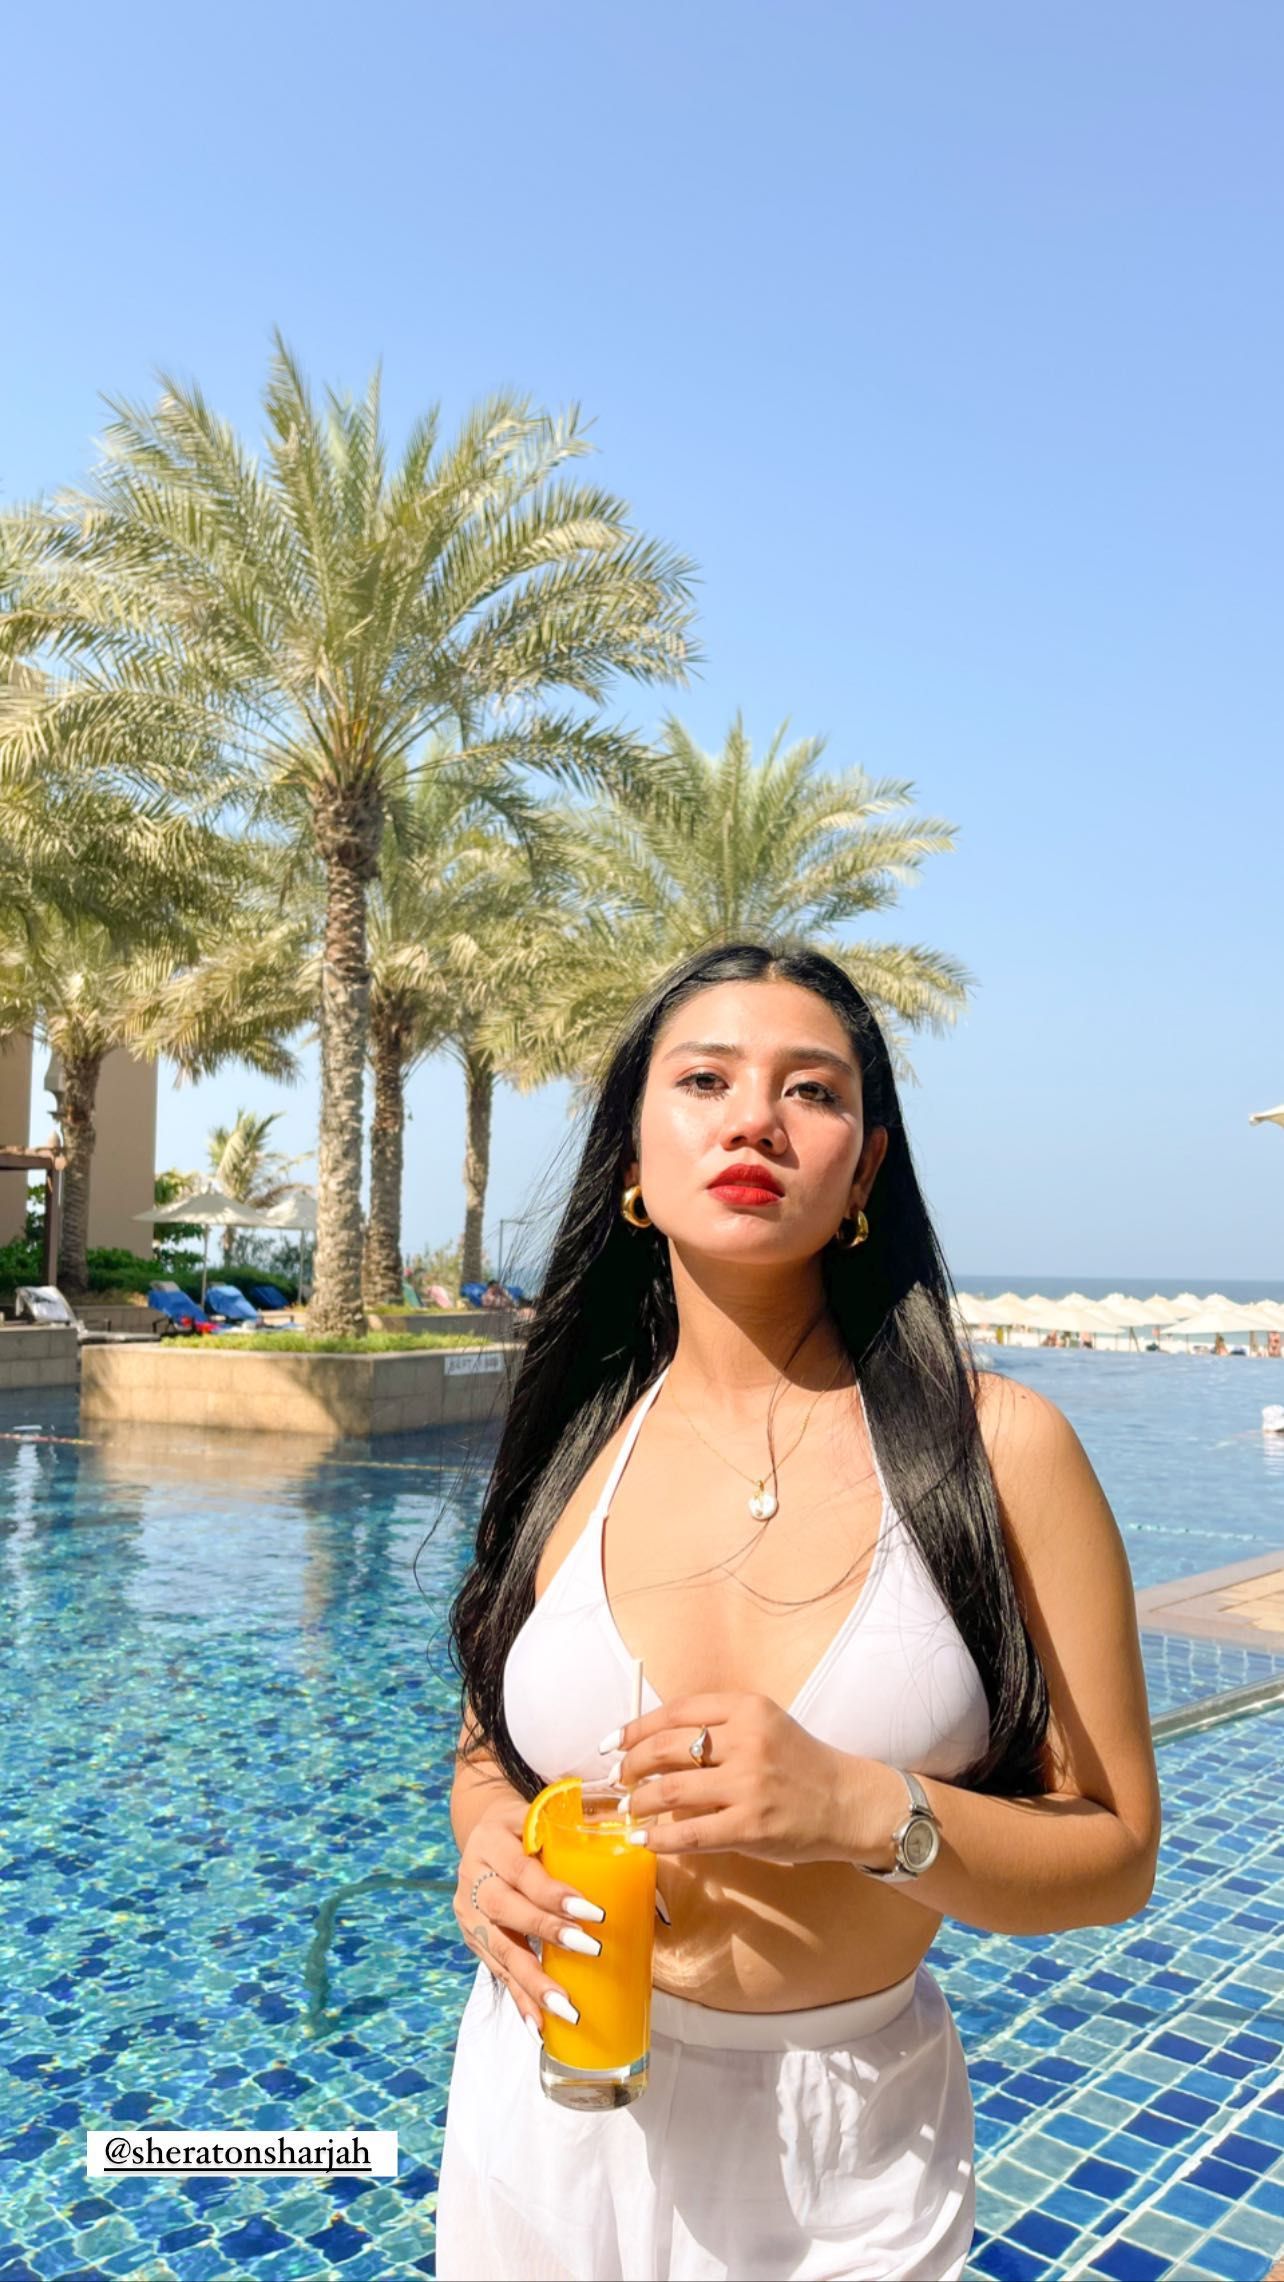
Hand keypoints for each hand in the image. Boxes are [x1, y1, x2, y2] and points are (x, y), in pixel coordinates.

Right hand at [452, 1796, 606, 2035]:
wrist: (482, 1832)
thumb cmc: (524, 1826)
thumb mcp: (540, 1814)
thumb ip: (572, 1829)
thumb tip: (631, 1845)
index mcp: (491, 1841)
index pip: (522, 1871)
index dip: (554, 1893)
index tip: (592, 1912)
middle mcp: (473, 1878)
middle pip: (506, 1910)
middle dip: (548, 1933)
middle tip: (591, 1950)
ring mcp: (468, 1912)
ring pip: (499, 1950)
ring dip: (533, 1982)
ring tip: (566, 2007)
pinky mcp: (472, 1938)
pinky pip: (496, 1971)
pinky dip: (518, 1998)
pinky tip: (538, 2024)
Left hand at [609, 1691, 867, 1864]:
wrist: (847, 1801)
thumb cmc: (800, 1764)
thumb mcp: (764, 1726)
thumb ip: (718, 1729)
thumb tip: (654, 1748)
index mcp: (747, 1708)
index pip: (675, 1711)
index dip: (636, 1727)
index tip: (613, 1742)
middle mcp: (747, 1741)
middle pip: (666, 1748)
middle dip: (631, 1766)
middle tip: (619, 1780)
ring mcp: (749, 1785)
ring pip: (671, 1791)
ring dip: (640, 1802)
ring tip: (629, 1810)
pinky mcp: (750, 1827)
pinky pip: (690, 1833)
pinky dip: (659, 1838)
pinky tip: (644, 1840)